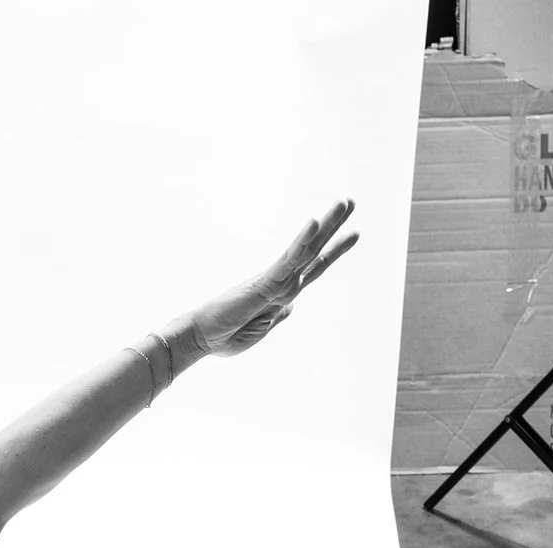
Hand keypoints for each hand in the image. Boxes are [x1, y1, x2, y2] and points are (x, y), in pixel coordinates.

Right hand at [184, 200, 357, 357]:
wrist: (199, 339)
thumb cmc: (223, 337)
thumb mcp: (260, 330)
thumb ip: (277, 314)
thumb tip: (291, 304)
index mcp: (282, 294)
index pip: (314, 268)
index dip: (334, 251)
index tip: (354, 234)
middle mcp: (282, 283)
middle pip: (314, 251)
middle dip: (334, 226)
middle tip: (350, 201)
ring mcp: (275, 281)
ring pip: (307, 249)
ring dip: (327, 225)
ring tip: (345, 202)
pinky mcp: (265, 283)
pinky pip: (288, 260)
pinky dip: (302, 242)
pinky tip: (315, 223)